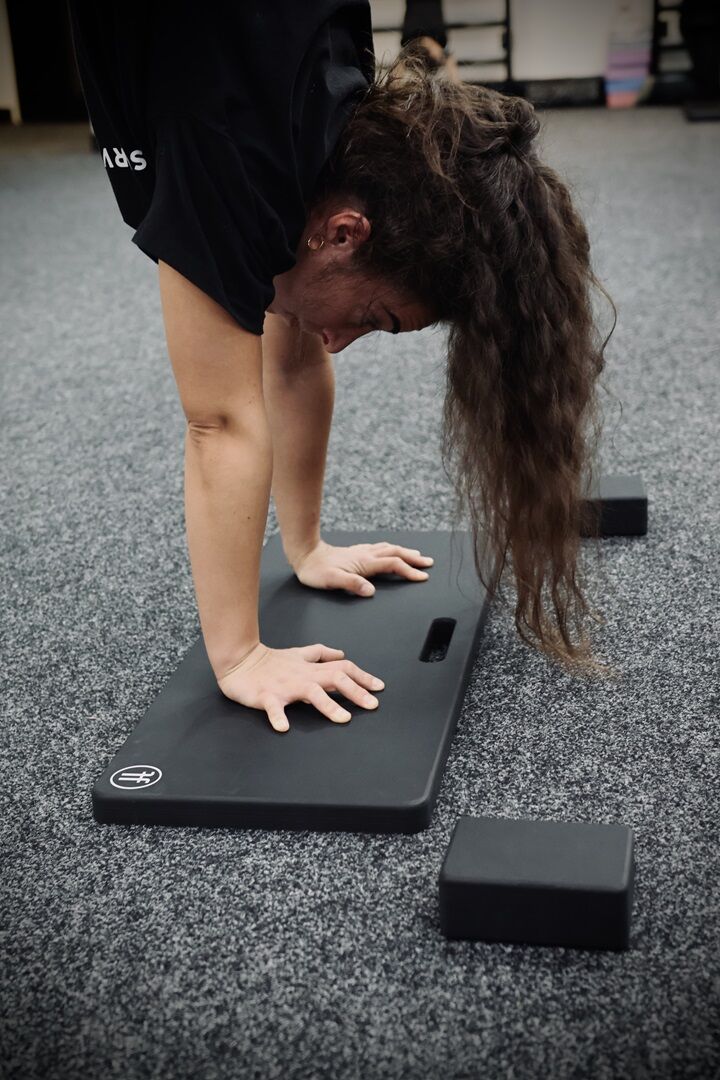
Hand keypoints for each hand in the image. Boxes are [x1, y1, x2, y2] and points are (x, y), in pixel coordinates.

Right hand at [217, 641, 384, 732]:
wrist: (239, 660)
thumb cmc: (270, 660)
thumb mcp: (298, 654)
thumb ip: (320, 654)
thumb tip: (342, 654)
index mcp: (311, 668)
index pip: (342, 669)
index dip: (362, 677)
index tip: (379, 687)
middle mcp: (302, 676)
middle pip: (334, 679)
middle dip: (355, 691)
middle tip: (373, 704)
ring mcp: (285, 687)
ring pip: (311, 693)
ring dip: (328, 705)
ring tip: (344, 718)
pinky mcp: (266, 696)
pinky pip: (273, 707)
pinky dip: (278, 717)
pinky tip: (284, 727)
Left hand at [290, 540, 433, 597]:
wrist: (305, 555)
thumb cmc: (317, 571)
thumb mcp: (332, 581)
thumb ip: (352, 584)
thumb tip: (370, 591)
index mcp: (364, 562)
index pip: (393, 565)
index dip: (409, 571)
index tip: (422, 577)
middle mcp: (366, 555)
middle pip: (396, 553)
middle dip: (414, 559)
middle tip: (428, 563)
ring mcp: (362, 551)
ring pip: (390, 549)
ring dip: (405, 552)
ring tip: (417, 556)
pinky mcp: (357, 551)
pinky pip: (381, 548)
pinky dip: (392, 549)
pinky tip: (392, 550)